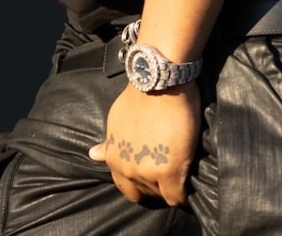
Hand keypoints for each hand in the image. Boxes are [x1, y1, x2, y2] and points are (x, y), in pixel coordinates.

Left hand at [87, 81, 201, 206]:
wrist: (158, 83)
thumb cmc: (139, 97)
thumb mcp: (116, 122)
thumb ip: (109, 144)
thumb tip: (93, 154)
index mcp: (113, 158)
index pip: (126, 186)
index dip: (141, 183)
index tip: (154, 176)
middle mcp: (127, 169)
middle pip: (142, 194)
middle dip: (154, 189)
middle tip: (168, 177)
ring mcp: (147, 173)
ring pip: (160, 196)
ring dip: (169, 188)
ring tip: (180, 176)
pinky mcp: (170, 172)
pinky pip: (177, 197)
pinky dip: (183, 195)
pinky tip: (188, 185)